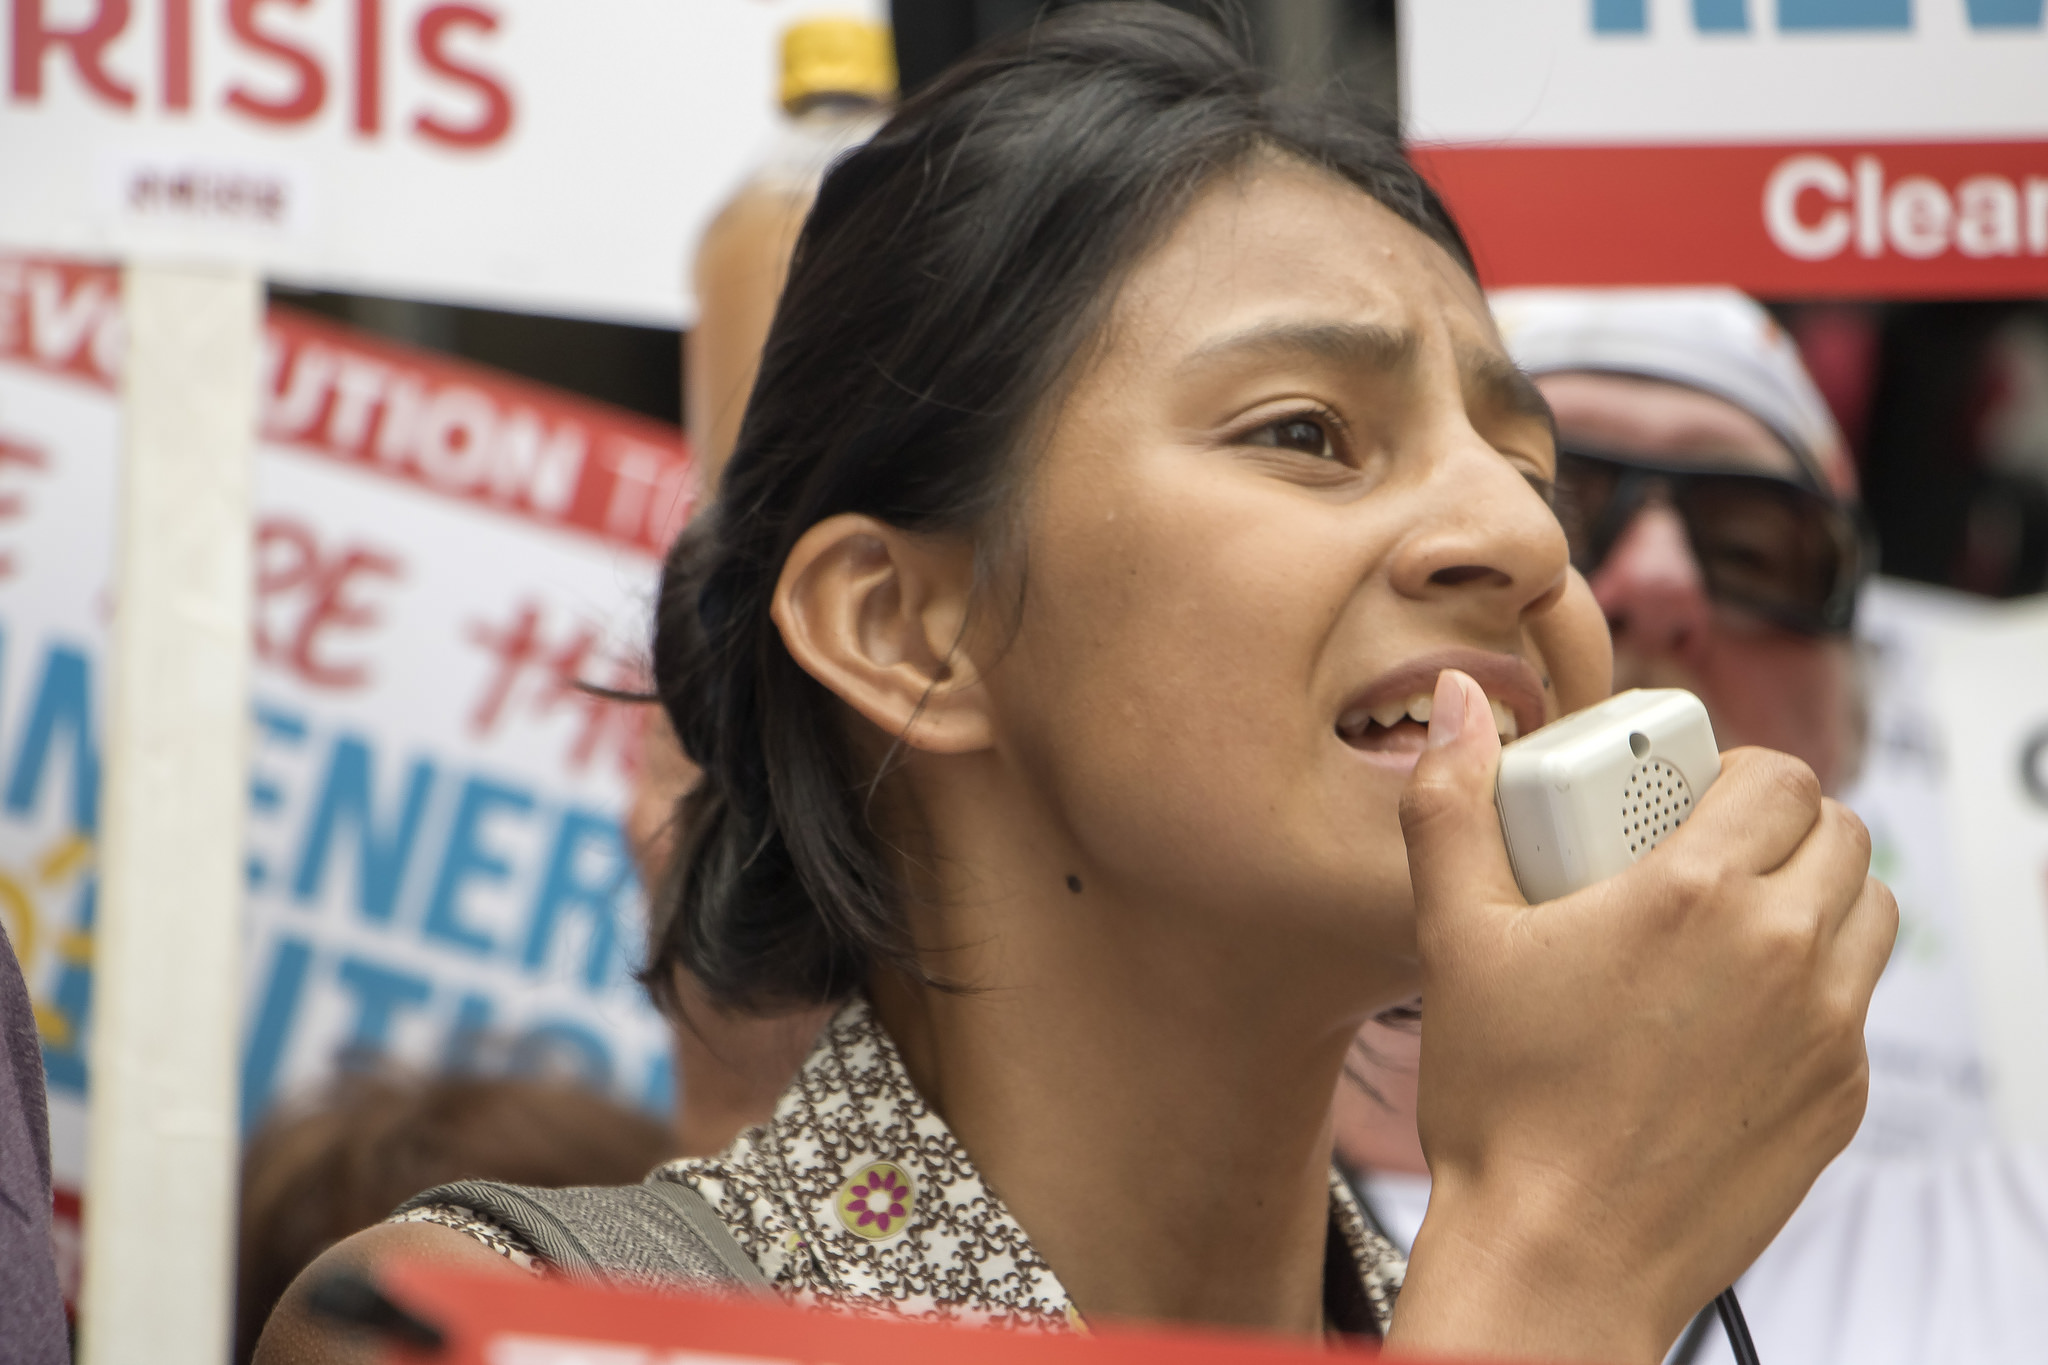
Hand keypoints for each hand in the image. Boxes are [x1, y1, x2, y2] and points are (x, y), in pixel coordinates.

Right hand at [1382, 670, 1895, 1363]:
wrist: (1557, 1255)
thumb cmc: (1503, 1104)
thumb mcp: (1454, 937)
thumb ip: (1453, 806)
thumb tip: (1465, 707)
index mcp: (1696, 893)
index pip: (1775, 776)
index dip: (1729, 773)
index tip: (1678, 803)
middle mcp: (1783, 951)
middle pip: (1836, 831)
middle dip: (1776, 825)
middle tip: (1697, 856)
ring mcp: (1824, 1029)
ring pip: (1867, 910)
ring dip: (1813, 895)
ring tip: (1728, 926)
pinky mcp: (1838, 1096)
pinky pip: (1856, 1003)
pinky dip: (1814, 984)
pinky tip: (1727, 1015)